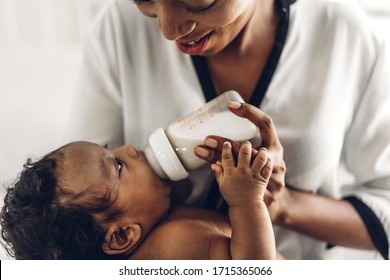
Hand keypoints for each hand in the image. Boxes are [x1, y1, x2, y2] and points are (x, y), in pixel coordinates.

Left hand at [194, 102, 286, 221]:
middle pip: (248, 147)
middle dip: (224, 143)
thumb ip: (242, 148)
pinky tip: (214, 170)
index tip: (230, 106)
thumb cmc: (262, 173)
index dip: (250, 112)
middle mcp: (276, 159)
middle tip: (207, 138)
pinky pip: (241, 182)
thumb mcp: (259, 157)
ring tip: (201, 151)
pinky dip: (225, 175)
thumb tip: (214, 134)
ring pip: (241, 165)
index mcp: (274, 146)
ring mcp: (273, 176)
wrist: (277, 201)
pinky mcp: (266, 192)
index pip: (266, 123)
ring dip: (218, 158)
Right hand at [212, 141, 272, 206]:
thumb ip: (218, 173)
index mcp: (231, 173)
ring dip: (260, 152)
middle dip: (245, 146)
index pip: (227, 157)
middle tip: (245, 144)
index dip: (226, 148)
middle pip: (244, 153)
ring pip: (259, 158)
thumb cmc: (233, 196)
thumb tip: (213, 163)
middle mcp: (242, 172)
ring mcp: (253, 175)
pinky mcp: (263, 179)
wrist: (246, 207)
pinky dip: (268, 161)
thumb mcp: (222, 185)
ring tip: (261, 149)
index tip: (227, 144)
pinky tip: (267, 158)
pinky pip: (267, 167)